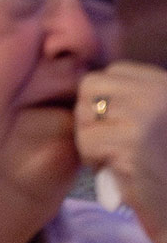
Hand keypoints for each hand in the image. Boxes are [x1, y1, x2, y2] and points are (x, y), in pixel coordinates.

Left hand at [77, 62, 166, 242]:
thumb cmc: (163, 166)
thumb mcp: (155, 120)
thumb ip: (132, 97)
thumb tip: (87, 82)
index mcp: (165, 85)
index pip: (114, 71)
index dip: (103, 98)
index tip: (116, 124)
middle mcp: (158, 95)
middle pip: (91, 87)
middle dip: (90, 116)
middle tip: (107, 142)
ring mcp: (146, 118)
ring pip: (84, 114)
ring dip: (90, 139)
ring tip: (113, 157)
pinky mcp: (132, 145)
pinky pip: (87, 142)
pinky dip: (93, 159)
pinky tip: (115, 171)